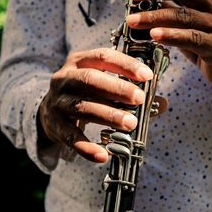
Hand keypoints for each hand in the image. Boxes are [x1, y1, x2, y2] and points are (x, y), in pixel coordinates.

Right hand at [38, 48, 153, 162]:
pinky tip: (104, 154)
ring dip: (108, 115)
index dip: (125, 65)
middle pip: (90, 80)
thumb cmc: (85, 92)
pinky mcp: (54, 125)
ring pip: (82, 107)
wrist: (48, 110)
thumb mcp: (103, 83)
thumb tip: (163, 103)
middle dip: (117, 89)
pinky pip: (71, 137)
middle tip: (140, 98)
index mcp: (79, 61)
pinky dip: (87, 147)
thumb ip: (131, 91)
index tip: (147, 75)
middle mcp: (64, 78)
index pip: (103, 56)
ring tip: (131, 124)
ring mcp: (57, 101)